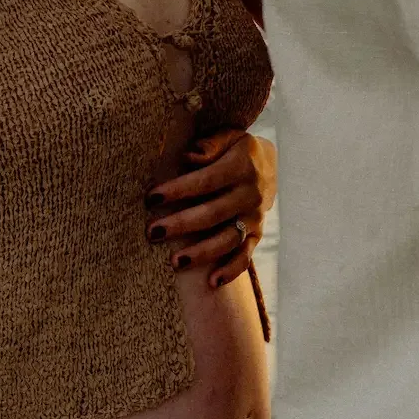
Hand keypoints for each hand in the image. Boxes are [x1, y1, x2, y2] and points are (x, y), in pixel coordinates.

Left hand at [145, 128, 277, 288]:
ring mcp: (254, 217)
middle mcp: (250, 194)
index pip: (206, 181)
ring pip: (227, 239)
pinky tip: (211, 282)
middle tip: (152, 232)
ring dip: (201, 253)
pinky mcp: (256, 234)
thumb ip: (210, 143)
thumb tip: (190, 155)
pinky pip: (245, 256)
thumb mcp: (226, 136)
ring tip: (173, 262)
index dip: (179, 190)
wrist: (267, 165)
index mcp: (241, 166)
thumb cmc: (233, 149)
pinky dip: (231, 270)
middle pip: (213, 213)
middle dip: (181, 224)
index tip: (151, 198)